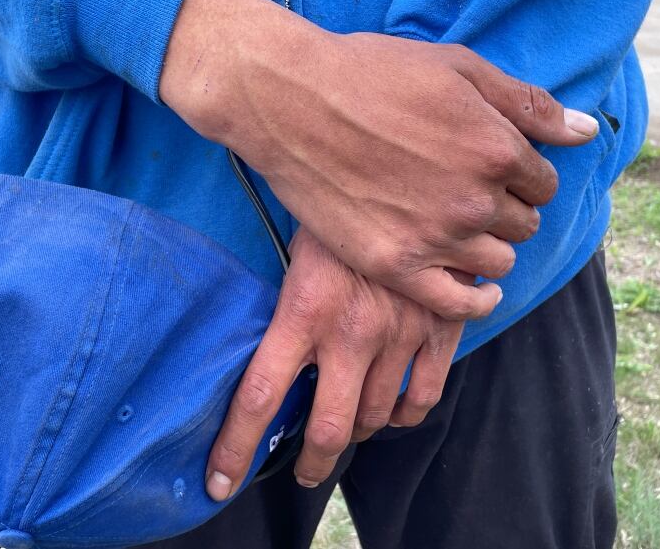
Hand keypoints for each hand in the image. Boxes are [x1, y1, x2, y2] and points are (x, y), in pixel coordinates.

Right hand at [161, 0, 598, 320]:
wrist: (292, 102)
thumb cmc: (372, 75)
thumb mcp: (458, 68)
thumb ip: (529, 104)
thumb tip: (586, 131)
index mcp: (497, 148)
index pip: (543, 182)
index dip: (523, 174)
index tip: (495, 168)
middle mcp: (475, 199)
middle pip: (523, 224)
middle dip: (506, 208)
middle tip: (470, 194)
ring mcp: (436, 238)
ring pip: (497, 263)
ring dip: (488, 248)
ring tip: (460, 230)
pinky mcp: (397, 266)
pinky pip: (460, 305)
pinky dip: (477, 302)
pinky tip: (477, 289)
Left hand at [203, 227, 466, 499]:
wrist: (409, 175)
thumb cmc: (338, 212)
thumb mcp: (298, 252)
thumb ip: (290, 310)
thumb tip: (279, 362)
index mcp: (305, 309)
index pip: (260, 397)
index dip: (235, 449)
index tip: (219, 483)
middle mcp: (351, 331)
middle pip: (328, 429)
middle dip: (312, 462)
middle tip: (306, 470)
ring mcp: (400, 333)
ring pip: (377, 417)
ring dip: (360, 430)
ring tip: (351, 423)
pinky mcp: (439, 328)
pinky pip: (424, 397)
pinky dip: (406, 414)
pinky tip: (395, 408)